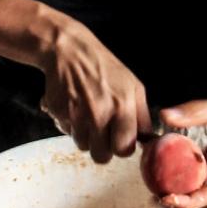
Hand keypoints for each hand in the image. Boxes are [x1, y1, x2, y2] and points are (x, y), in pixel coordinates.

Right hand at [41, 17, 151, 163]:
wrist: (70, 50)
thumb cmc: (104, 68)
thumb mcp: (133, 86)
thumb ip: (142, 116)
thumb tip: (148, 141)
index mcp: (122, 106)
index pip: (124, 149)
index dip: (122, 147)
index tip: (119, 139)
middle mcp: (99, 112)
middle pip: (101, 156)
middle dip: (102, 148)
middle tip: (102, 133)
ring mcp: (77, 114)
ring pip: (83, 146)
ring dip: (86, 136)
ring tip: (88, 115)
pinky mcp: (58, 113)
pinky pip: (66, 132)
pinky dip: (70, 125)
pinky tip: (75, 108)